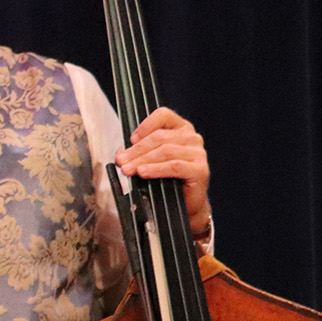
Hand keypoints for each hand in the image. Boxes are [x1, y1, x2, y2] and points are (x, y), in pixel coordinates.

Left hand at [115, 106, 210, 237]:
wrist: (182, 205)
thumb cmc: (166, 180)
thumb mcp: (150, 161)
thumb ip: (138, 152)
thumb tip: (121, 153)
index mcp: (180, 129)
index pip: (163, 115)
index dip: (144, 125)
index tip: (130, 140)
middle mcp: (191, 138)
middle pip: (159, 137)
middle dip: (136, 150)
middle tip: (121, 161)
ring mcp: (198, 153)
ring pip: (165, 151)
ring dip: (142, 160)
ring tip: (127, 170)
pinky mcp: (200, 169)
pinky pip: (174, 166)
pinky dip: (156, 169)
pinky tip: (143, 172)